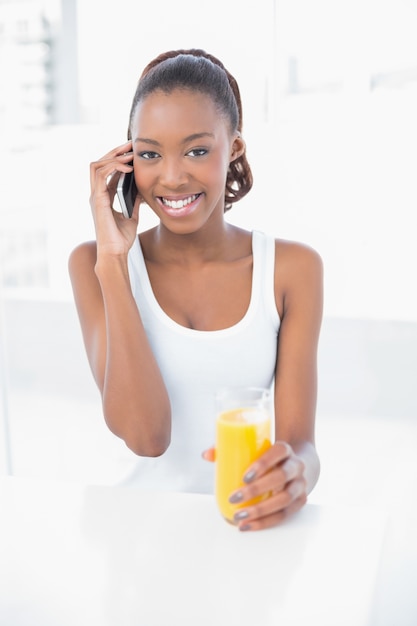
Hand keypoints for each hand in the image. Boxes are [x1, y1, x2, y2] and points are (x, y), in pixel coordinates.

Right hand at [89, 141, 140, 255]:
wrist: (115, 253)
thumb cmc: (121, 239)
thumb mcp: (132, 215)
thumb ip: (134, 201)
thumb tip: (142, 190)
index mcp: (103, 197)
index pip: (108, 171)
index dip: (119, 160)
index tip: (133, 153)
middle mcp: (97, 194)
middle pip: (100, 163)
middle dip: (115, 152)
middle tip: (130, 145)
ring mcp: (95, 196)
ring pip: (96, 165)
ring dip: (113, 156)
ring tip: (129, 153)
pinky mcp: (97, 199)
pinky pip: (101, 175)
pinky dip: (113, 167)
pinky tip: (128, 168)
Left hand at [228, 442, 306, 530]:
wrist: (294, 465)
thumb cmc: (268, 457)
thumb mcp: (255, 449)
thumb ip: (229, 449)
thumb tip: (206, 455)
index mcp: (285, 449)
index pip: (279, 451)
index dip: (263, 464)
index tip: (244, 477)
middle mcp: (296, 466)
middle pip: (281, 477)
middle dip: (257, 490)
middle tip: (235, 498)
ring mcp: (300, 484)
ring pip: (285, 499)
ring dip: (260, 510)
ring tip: (239, 516)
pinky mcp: (300, 501)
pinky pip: (285, 514)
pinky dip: (265, 522)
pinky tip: (249, 525)